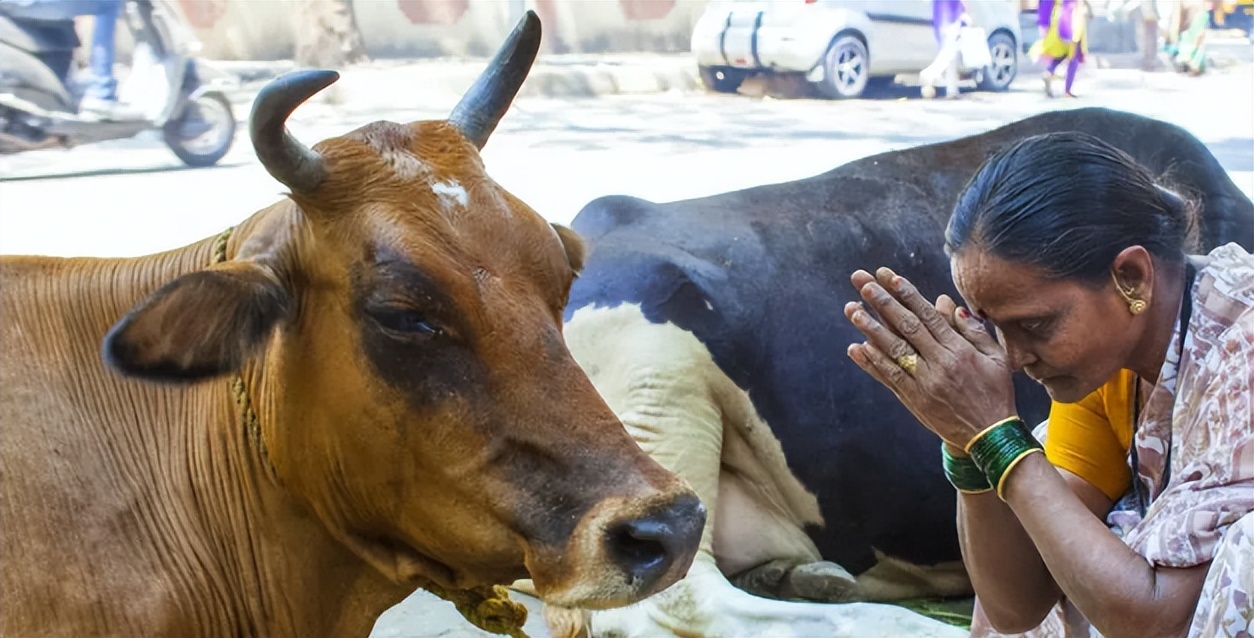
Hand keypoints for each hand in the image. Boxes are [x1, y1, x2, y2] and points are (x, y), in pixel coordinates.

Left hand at [843, 267, 1016, 449]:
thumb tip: (947, 304)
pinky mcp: (913, 400)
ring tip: (852, 310)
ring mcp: (923, 383)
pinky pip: (889, 377)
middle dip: (883, 303)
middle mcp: (939, 365)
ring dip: (871, 329)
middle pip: (907, 328)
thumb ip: (973, 330)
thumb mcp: (995, 358)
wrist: (989, 437)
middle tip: (864, 283)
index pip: (928, 316)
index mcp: (960, 351)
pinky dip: (871, 363)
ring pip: (893, 351)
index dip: (907, 295)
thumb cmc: (995, 393)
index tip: (889, 277)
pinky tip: (856, 347)